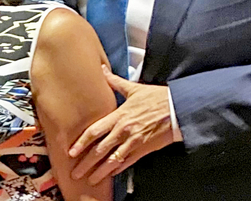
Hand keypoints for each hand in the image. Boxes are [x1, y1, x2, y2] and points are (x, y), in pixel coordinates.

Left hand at [68, 65, 175, 183]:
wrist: (179, 109)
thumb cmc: (157, 98)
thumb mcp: (134, 89)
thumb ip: (115, 82)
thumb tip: (102, 70)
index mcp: (118, 116)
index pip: (94, 131)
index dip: (81, 142)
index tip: (71, 151)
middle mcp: (123, 131)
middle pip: (100, 149)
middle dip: (85, 162)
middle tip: (74, 172)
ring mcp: (134, 142)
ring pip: (112, 160)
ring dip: (99, 171)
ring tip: (89, 179)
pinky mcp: (144, 150)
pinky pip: (128, 162)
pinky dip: (117, 169)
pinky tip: (110, 174)